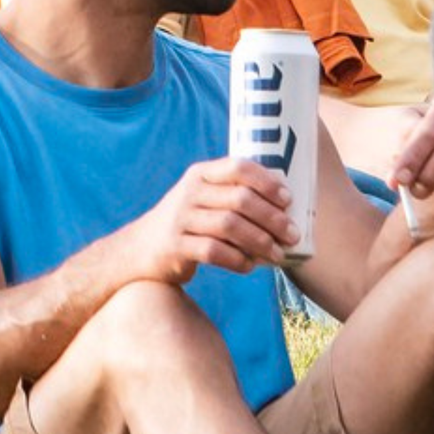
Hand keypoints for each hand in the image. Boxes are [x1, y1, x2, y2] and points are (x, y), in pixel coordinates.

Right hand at [122, 158, 298, 282]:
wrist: (141, 249)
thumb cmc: (188, 223)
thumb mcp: (203, 198)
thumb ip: (233, 195)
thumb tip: (286, 208)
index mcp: (201, 174)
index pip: (238, 167)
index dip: (267, 181)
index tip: (288, 200)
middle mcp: (189, 191)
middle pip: (239, 199)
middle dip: (272, 218)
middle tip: (292, 234)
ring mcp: (180, 218)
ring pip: (230, 226)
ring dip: (260, 242)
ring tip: (278, 254)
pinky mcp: (175, 246)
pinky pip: (214, 252)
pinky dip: (237, 260)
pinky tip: (250, 266)